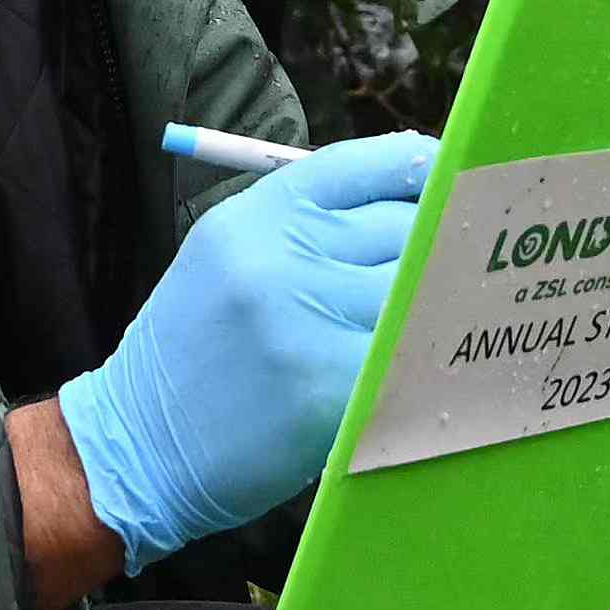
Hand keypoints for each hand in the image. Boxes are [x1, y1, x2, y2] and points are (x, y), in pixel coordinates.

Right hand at [55, 134, 430, 564]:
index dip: (428, 173)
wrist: (135, 444)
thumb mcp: (229, 257)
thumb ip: (310, 226)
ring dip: (443, 311)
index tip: (459, 188)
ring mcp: (306, 320)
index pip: (371, 165)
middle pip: (410, 229)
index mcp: (258, 213)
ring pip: (419, 294)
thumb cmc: (195, 352)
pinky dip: (427, 365)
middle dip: (444, 251)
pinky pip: (407, 360)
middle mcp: (282, 255)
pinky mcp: (329, 387)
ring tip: (459, 323)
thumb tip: (419, 205)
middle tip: (473, 270)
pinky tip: (432, 373)